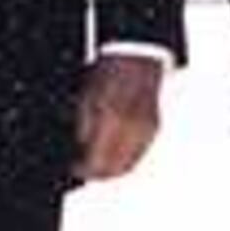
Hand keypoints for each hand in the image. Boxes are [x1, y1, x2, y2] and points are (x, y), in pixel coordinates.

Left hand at [73, 52, 163, 181]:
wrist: (138, 57)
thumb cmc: (110, 72)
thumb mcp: (86, 98)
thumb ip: (83, 129)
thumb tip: (79, 152)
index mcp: (111, 120)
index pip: (96, 162)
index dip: (83, 170)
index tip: (74, 168)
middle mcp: (131, 128)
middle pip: (114, 169)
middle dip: (99, 173)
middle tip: (85, 170)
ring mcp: (146, 129)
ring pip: (130, 164)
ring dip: (113, 169)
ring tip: (99, 165)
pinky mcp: (154, 127)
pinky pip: (140, 152)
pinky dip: (127, 158)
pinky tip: (116, 154)